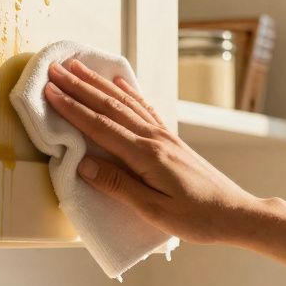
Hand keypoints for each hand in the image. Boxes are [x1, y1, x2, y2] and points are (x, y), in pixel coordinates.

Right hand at [43, 59, 267, 243]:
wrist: (235, 212)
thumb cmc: (197, 218)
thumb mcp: (154, 210)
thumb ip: (118, 186)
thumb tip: (84, 165)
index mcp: (146, 155)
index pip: (100, 126)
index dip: (72, 108)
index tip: (50, 91)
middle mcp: (154, 138)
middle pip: (109, 106)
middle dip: (79, 87)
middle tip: (54, 70)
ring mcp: (164, 136)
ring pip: (125, 102)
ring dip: (98, 84)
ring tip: (78, 68)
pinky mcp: (171, 140)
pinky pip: (143, 108)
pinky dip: (128, 92)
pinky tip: (118, 82)